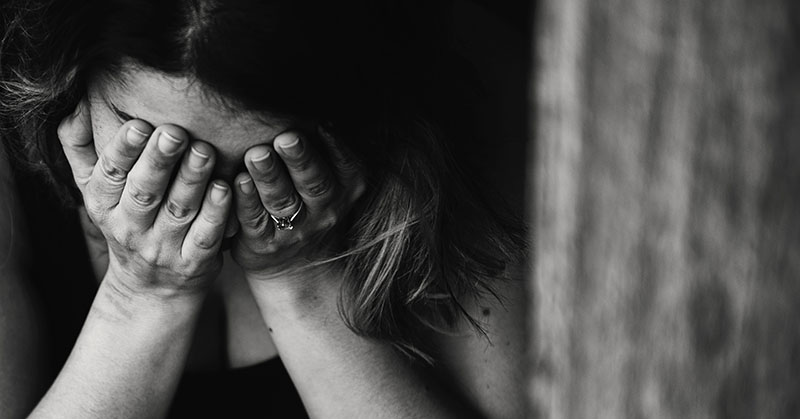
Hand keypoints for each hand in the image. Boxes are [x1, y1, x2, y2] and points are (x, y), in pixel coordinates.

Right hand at [58, 100, 230, 298]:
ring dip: (192, 180)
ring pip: (178, 211)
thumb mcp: (95, 190)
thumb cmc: (126, 221)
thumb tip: (75, 103)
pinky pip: (205, 236)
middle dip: (159, 161)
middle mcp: (130, 228)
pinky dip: (216, 213)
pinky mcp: (193, 263)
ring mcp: (162, 248)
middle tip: (176, 132)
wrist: (151, 288)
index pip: (110, 175)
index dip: (123, 150)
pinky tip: (225, 188)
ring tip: (205, 151)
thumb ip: (80, 147)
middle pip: (145, 192)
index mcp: (103, 205)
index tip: (139, 124)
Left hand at [231, 127, 364, 280]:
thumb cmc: (310, 202)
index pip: (343, 163)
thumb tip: (310, 91)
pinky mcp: (264, 243)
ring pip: (282, 201)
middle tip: (285, 137)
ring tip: (256, 155)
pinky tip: (235, 182)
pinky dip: (245, 201)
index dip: (333, 144)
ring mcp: (296, 229)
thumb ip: (323, 145)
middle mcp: (326, 209)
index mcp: (347, 186)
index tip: (321, 122)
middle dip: (299, 159)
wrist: (298, 263)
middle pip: (313, 182)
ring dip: (269, 177)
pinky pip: (254, 220)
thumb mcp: (331, 177)